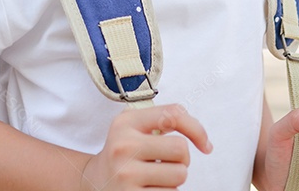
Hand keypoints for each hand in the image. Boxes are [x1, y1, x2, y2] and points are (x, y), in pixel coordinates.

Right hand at [79, 103, 211, 190]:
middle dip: (181, 160)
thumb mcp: (134, 128)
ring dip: (174, 180)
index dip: (196, 129)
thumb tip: (204, 141)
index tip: (204, 145)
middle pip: (181, 149)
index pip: (172, 115)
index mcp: (126, 122)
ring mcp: (126, 173)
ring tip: (155, 178)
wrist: (93, 181)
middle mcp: (123, 145)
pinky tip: (149, 190)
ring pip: (179, 175)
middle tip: (166, 163)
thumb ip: (164, 121)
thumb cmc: (124, 153)